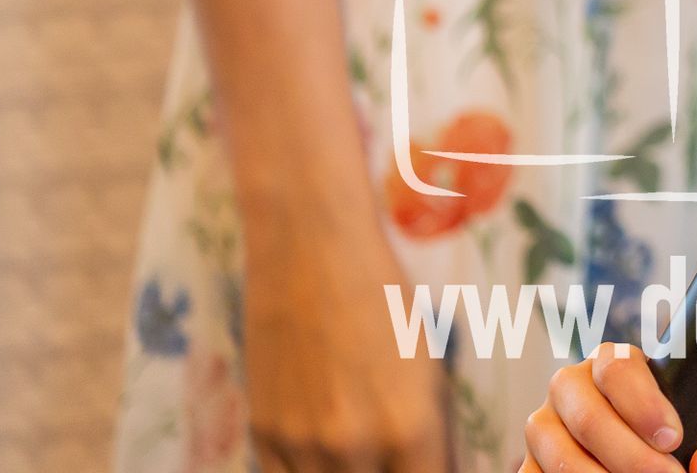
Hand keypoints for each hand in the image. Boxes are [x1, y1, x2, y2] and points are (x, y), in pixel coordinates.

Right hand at [240, 217, 450, 472]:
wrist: (309, 247)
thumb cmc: (384, 299)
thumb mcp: (428, 368)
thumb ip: (430, 436)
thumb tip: (433, 471)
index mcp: (411, 429)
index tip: (427, 466)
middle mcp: (355, 447)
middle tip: (399, 455)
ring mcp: (302, 445)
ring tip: (362, 446)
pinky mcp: (263, 434)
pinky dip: (310, 470)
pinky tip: (328, 449)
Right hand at [523, 342, 696, 472]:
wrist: (669, 461)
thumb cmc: (695, 444)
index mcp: (614, 364)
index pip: (617, 368)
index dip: (643, 405)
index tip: (674, 438)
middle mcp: (571, 388)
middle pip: (588, 417)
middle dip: (631, 456)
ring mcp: (543, 428)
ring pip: (561, 456)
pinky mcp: (529, 466)